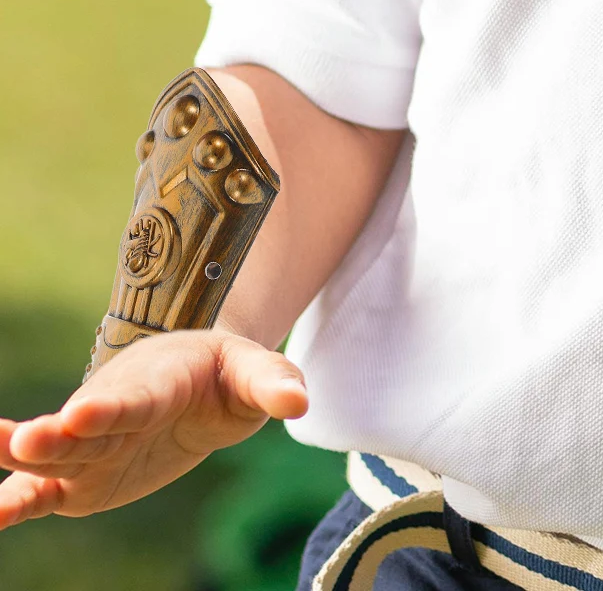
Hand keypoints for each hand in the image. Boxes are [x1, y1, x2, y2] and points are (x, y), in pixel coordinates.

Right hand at [0, 330, 307, 528]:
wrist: (192, 377)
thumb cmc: (224, 373)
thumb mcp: (254, 371)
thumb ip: (274, 383)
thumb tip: (299, 404)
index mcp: (160, 382)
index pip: (138, 398)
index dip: (113, 407)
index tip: (83, 413)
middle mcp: (113, 412)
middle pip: (84, 429)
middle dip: (56, 434)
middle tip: (25, 438)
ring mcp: (91, 448)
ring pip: (51, 458)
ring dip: (24, 459)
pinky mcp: (78, 482)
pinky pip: (38, 495)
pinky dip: (10, 505)